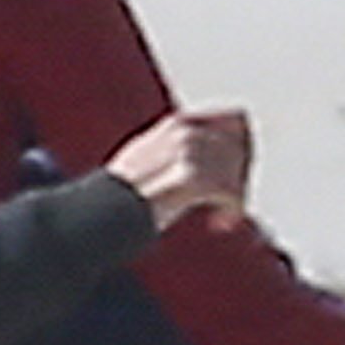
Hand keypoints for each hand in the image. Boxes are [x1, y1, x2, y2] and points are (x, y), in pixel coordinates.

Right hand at [102, 106, 252, 229]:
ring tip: (223, 217)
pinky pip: (231, 192)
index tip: (240, 172)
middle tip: (232, 202)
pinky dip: (232, 210)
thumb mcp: (147, 158)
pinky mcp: (191, 177)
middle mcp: (185, 133)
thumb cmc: (119, 195)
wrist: (99, 210)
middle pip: (241, 148)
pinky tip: (220, 223)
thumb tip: (202, 160)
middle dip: (242, 176)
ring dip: (236, 197)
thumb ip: (175, 150)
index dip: (244, 147)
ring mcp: (188, 153)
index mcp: (177, 124)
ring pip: (238, 171)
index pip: (235, 120)